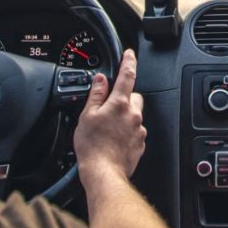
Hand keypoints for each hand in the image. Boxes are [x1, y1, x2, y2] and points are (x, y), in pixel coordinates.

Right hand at [73, 49, 145, 180]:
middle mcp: (133, 115)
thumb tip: (100, 80)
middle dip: (124, 97)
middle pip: (133, 96)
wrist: (103, 173)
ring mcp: (139, 130)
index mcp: (119, 104)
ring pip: (135, 115)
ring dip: (125, 116)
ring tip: (108, 128)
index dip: (129, 61)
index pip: (127, 75)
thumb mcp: (87, 116)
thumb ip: (96, 95)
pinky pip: (135, 131)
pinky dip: (127, 132)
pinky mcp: (140, 143)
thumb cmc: (92, 147)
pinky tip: (113, 139)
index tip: (130, 54)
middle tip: (108, 107)